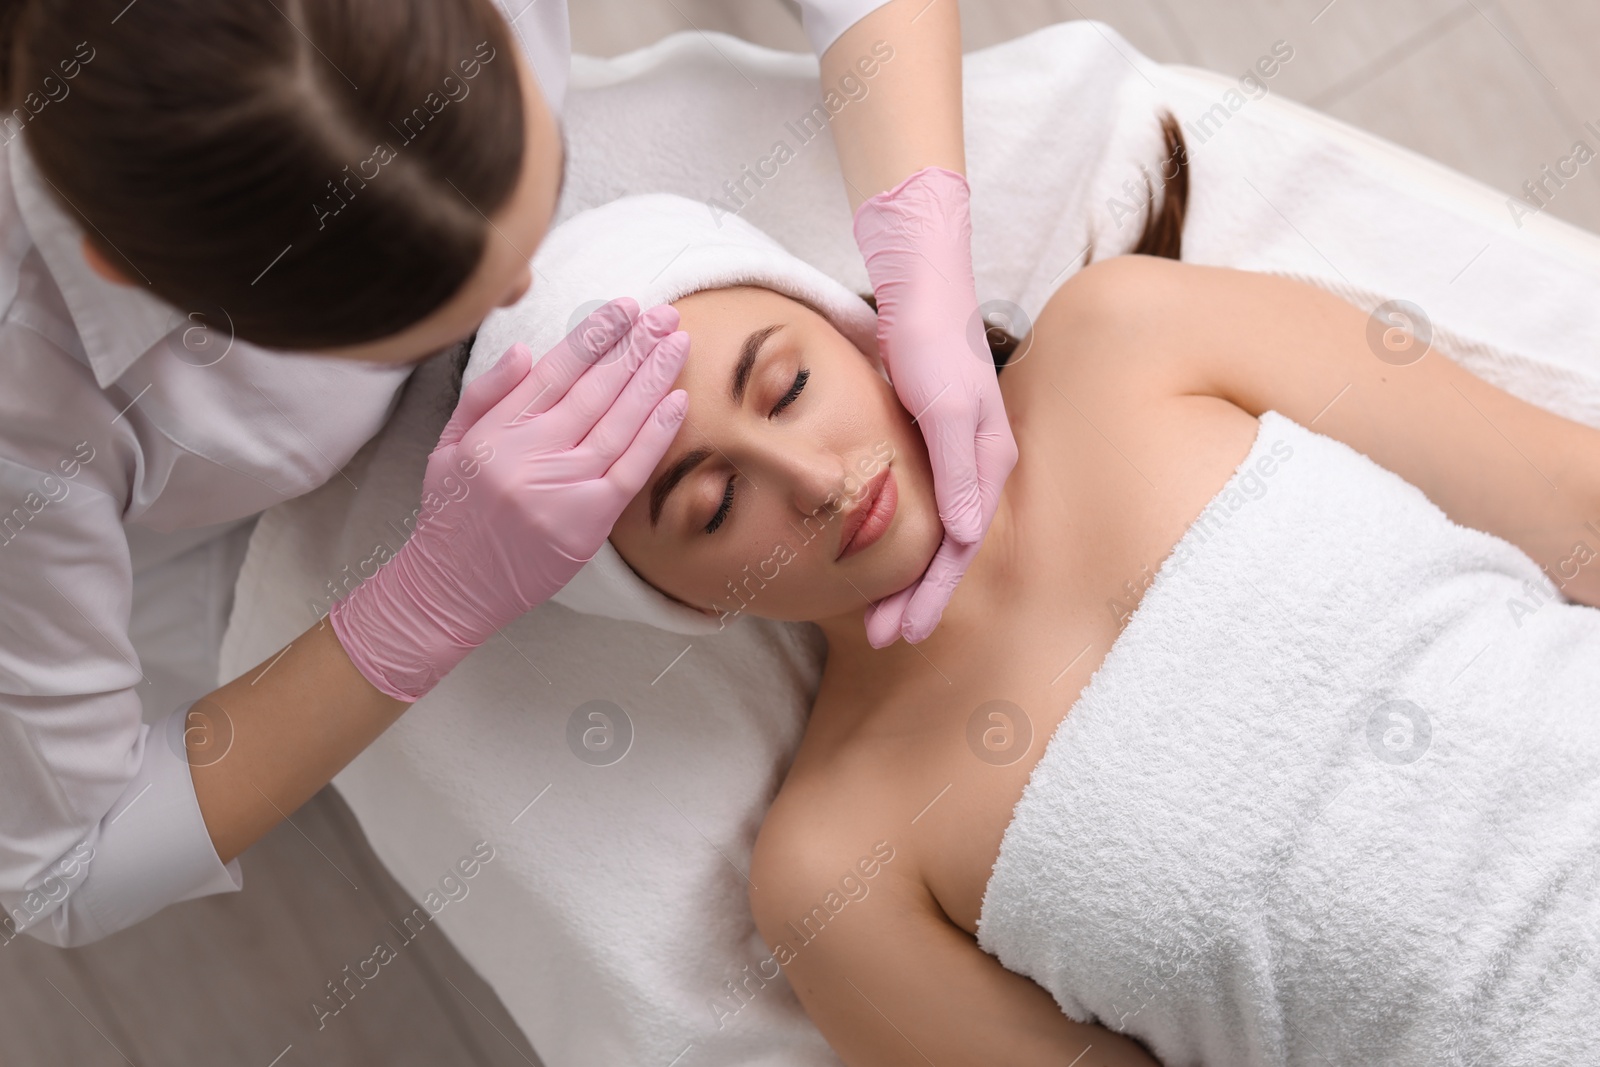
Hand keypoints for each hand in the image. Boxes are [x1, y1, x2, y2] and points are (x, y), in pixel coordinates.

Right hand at [330, 298, 690, 700]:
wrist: (452, 588)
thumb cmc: (453, 515)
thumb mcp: (447, 445)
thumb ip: (485, 394)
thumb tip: (525, 349)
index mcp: (495, 431)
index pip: (554, 371)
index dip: (593, 336)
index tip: (623, 308)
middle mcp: (529, 454)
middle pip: (593, 389)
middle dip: (632, 346)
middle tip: (662, 314)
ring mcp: (561, 487)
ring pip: (617, 421)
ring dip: (652, 378)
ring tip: (676, 343)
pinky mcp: (587, 520)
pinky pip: (631, 467)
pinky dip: (656, 432)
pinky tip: (675, 400)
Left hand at [852, 166, 1016, 646]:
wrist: (920, 282)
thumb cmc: (932, 338)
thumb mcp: (944, 405)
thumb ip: (957, 472)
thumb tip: (965, 538)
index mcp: (986, 462)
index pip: (960, 548)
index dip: (932, 594)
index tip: (903, 634)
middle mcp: (975, 463)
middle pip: (949, 549)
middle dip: (919, 598)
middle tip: (884, 638)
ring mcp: (952, 450)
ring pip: (933, 530)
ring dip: (908, 574)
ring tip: (877, 611)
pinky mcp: (927, 435)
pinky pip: (919, 504)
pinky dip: (902, 536)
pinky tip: (878, 548)